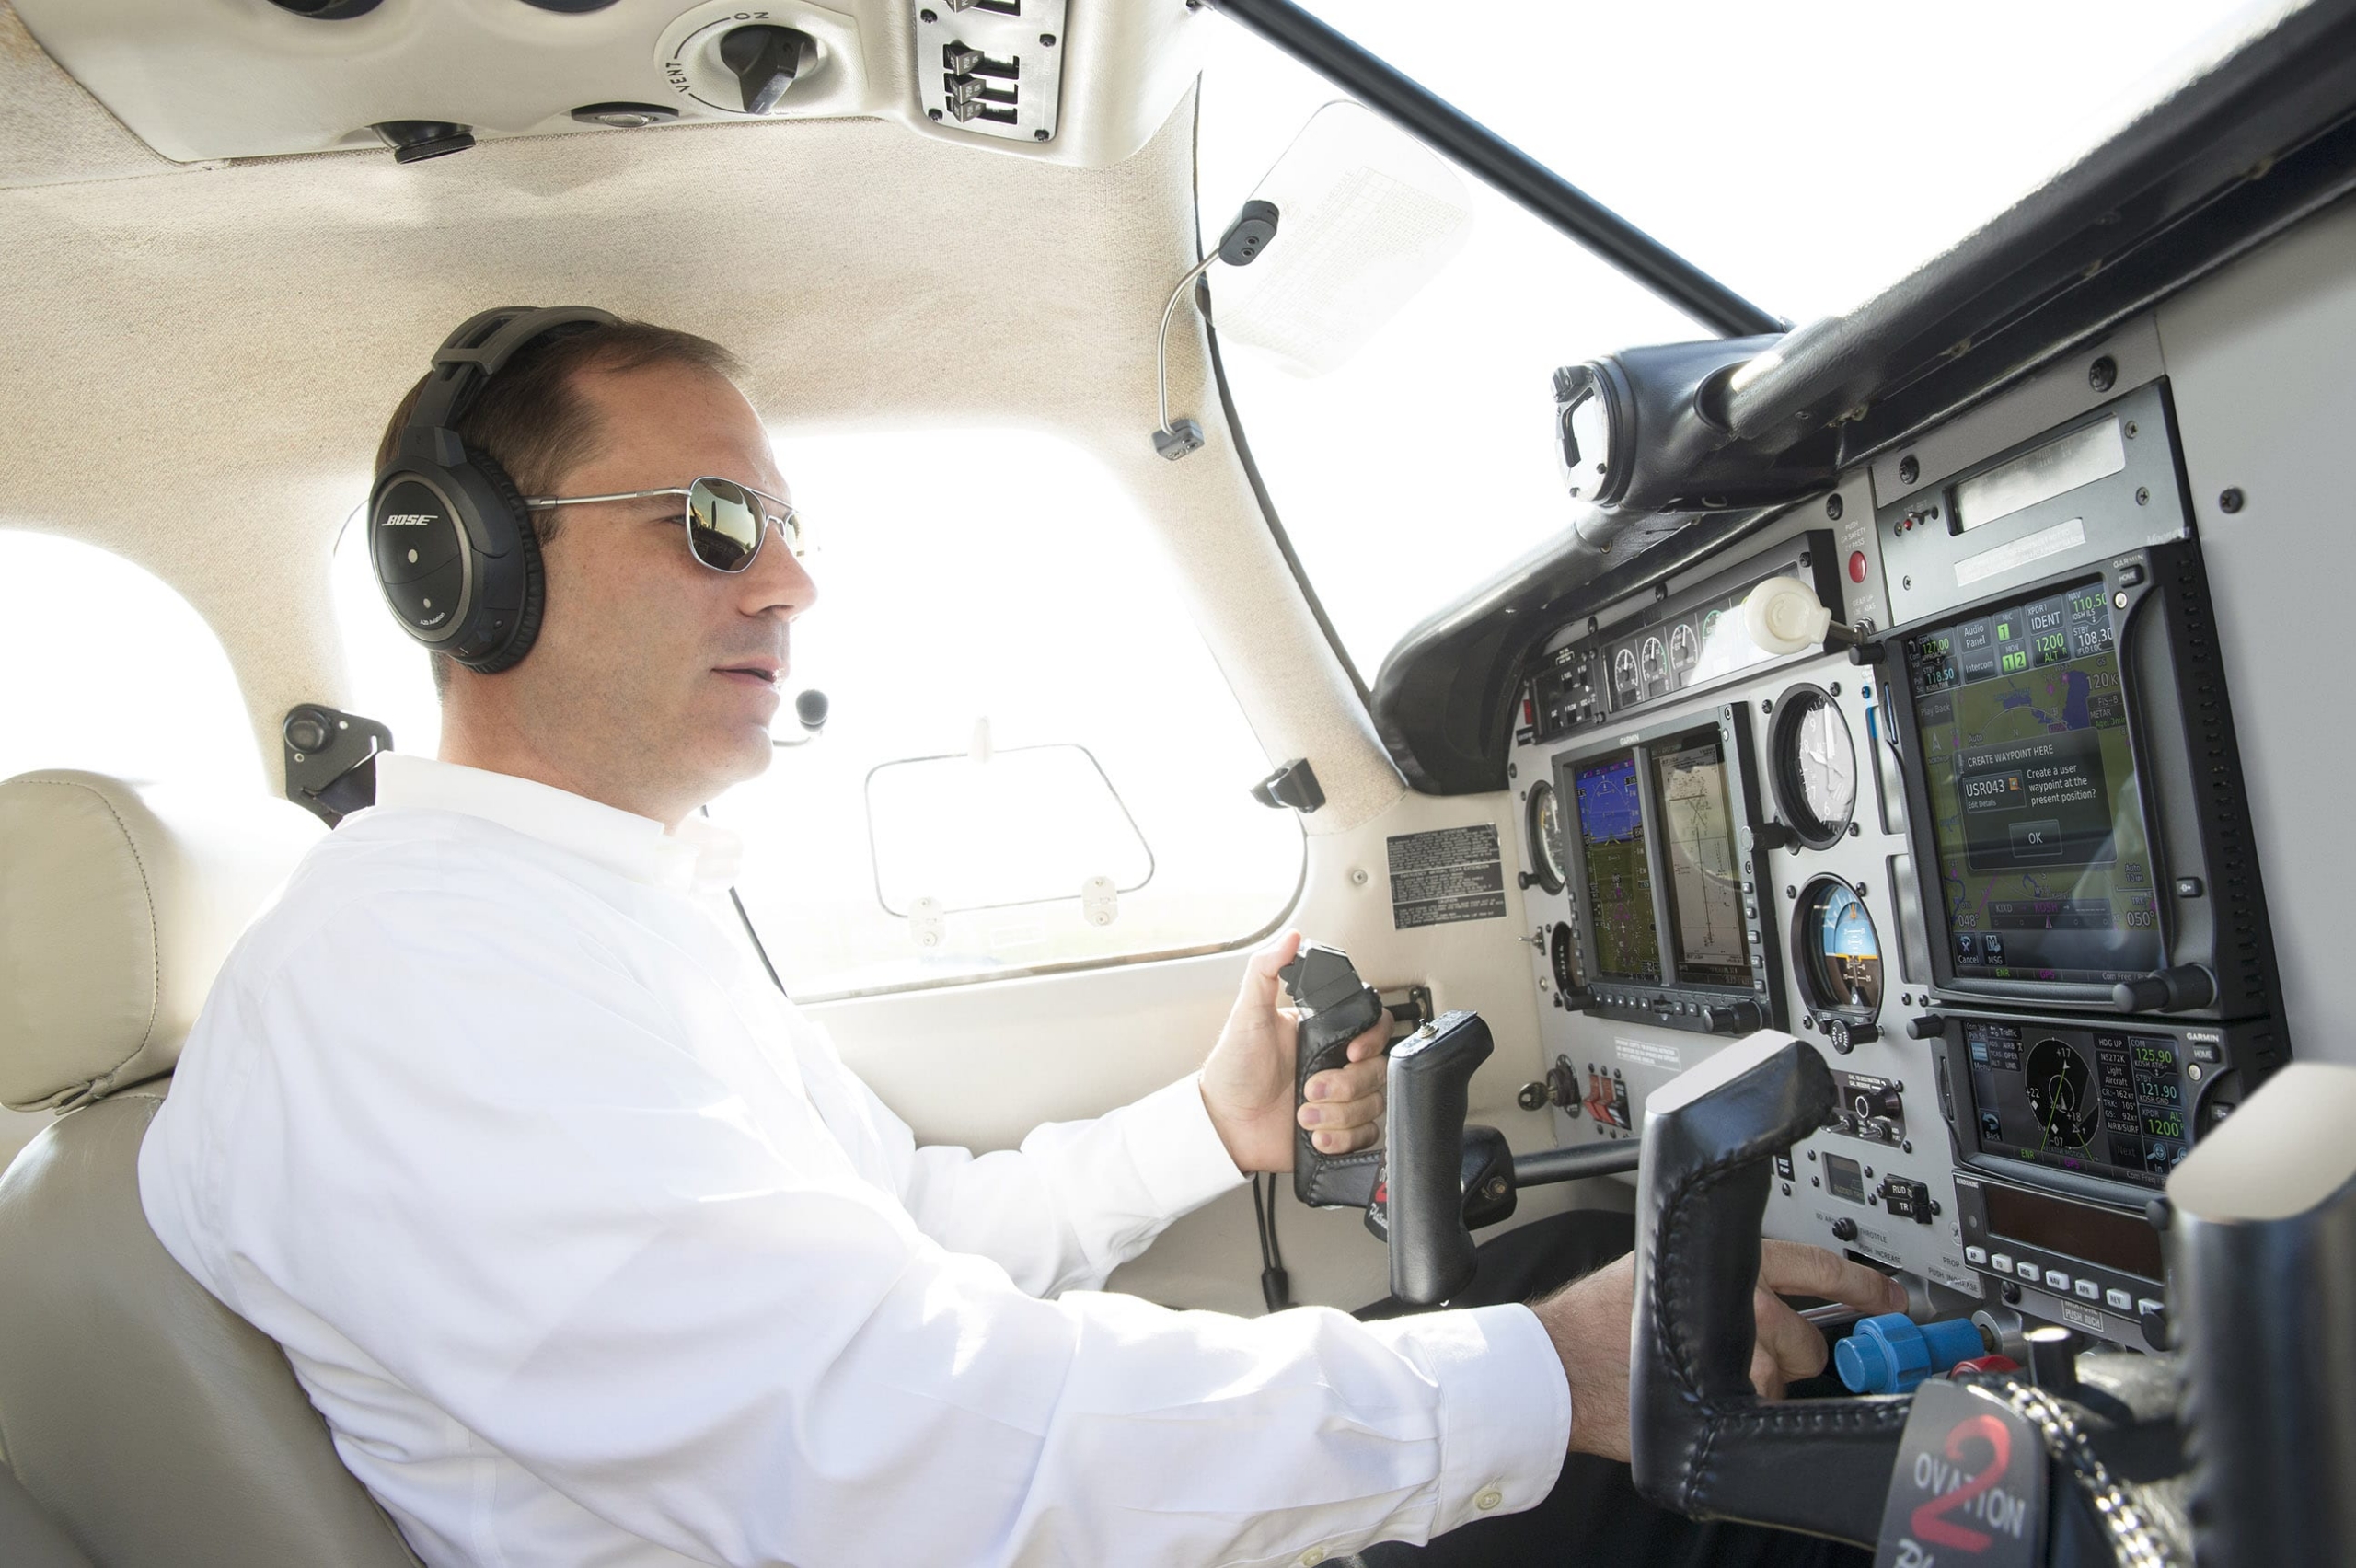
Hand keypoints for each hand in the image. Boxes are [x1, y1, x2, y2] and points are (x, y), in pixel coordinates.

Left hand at [1198, 930, 1389, 1173]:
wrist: (1223, 1126)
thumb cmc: (1231, 1071)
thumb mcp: (1246, 1014)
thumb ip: (1266, 970)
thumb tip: (1290, 938)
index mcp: (1322, 1035)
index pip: (1373, 1028)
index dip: (1372, 1040)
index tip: (1351, 1052)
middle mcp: (1335, 1066)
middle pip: (1378, 1069)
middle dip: (1345, 1085)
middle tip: (1310, 1087)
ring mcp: (1339, 1100)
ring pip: (1374, 1104)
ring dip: (1339, 1114)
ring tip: (1306, 1115)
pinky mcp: (1338, 1132)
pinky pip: (1366, 1136)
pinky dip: (1343, 1139)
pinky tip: (1316, 1135)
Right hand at [1531, 1241, 1909, 1461]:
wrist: (1563, 1360)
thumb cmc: (1599, 1316)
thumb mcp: (1662, 1266)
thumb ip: (1716, 1268)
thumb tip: (1764, 1288)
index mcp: (1729, 1262)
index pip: (1817, 1266)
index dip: (1862, 1284)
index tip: (1890, 1298)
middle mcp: (1741, 1303)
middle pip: (1806, 1340)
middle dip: (1789, 1355)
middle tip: (1752, 1357)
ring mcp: (1736, 1353)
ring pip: (1781, 1380)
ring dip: (1756, 1386)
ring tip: (1710, 1377)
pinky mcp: (1727, 1397)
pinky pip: (1759, 1410)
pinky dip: (1739, 1411)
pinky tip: (1708, 1399)